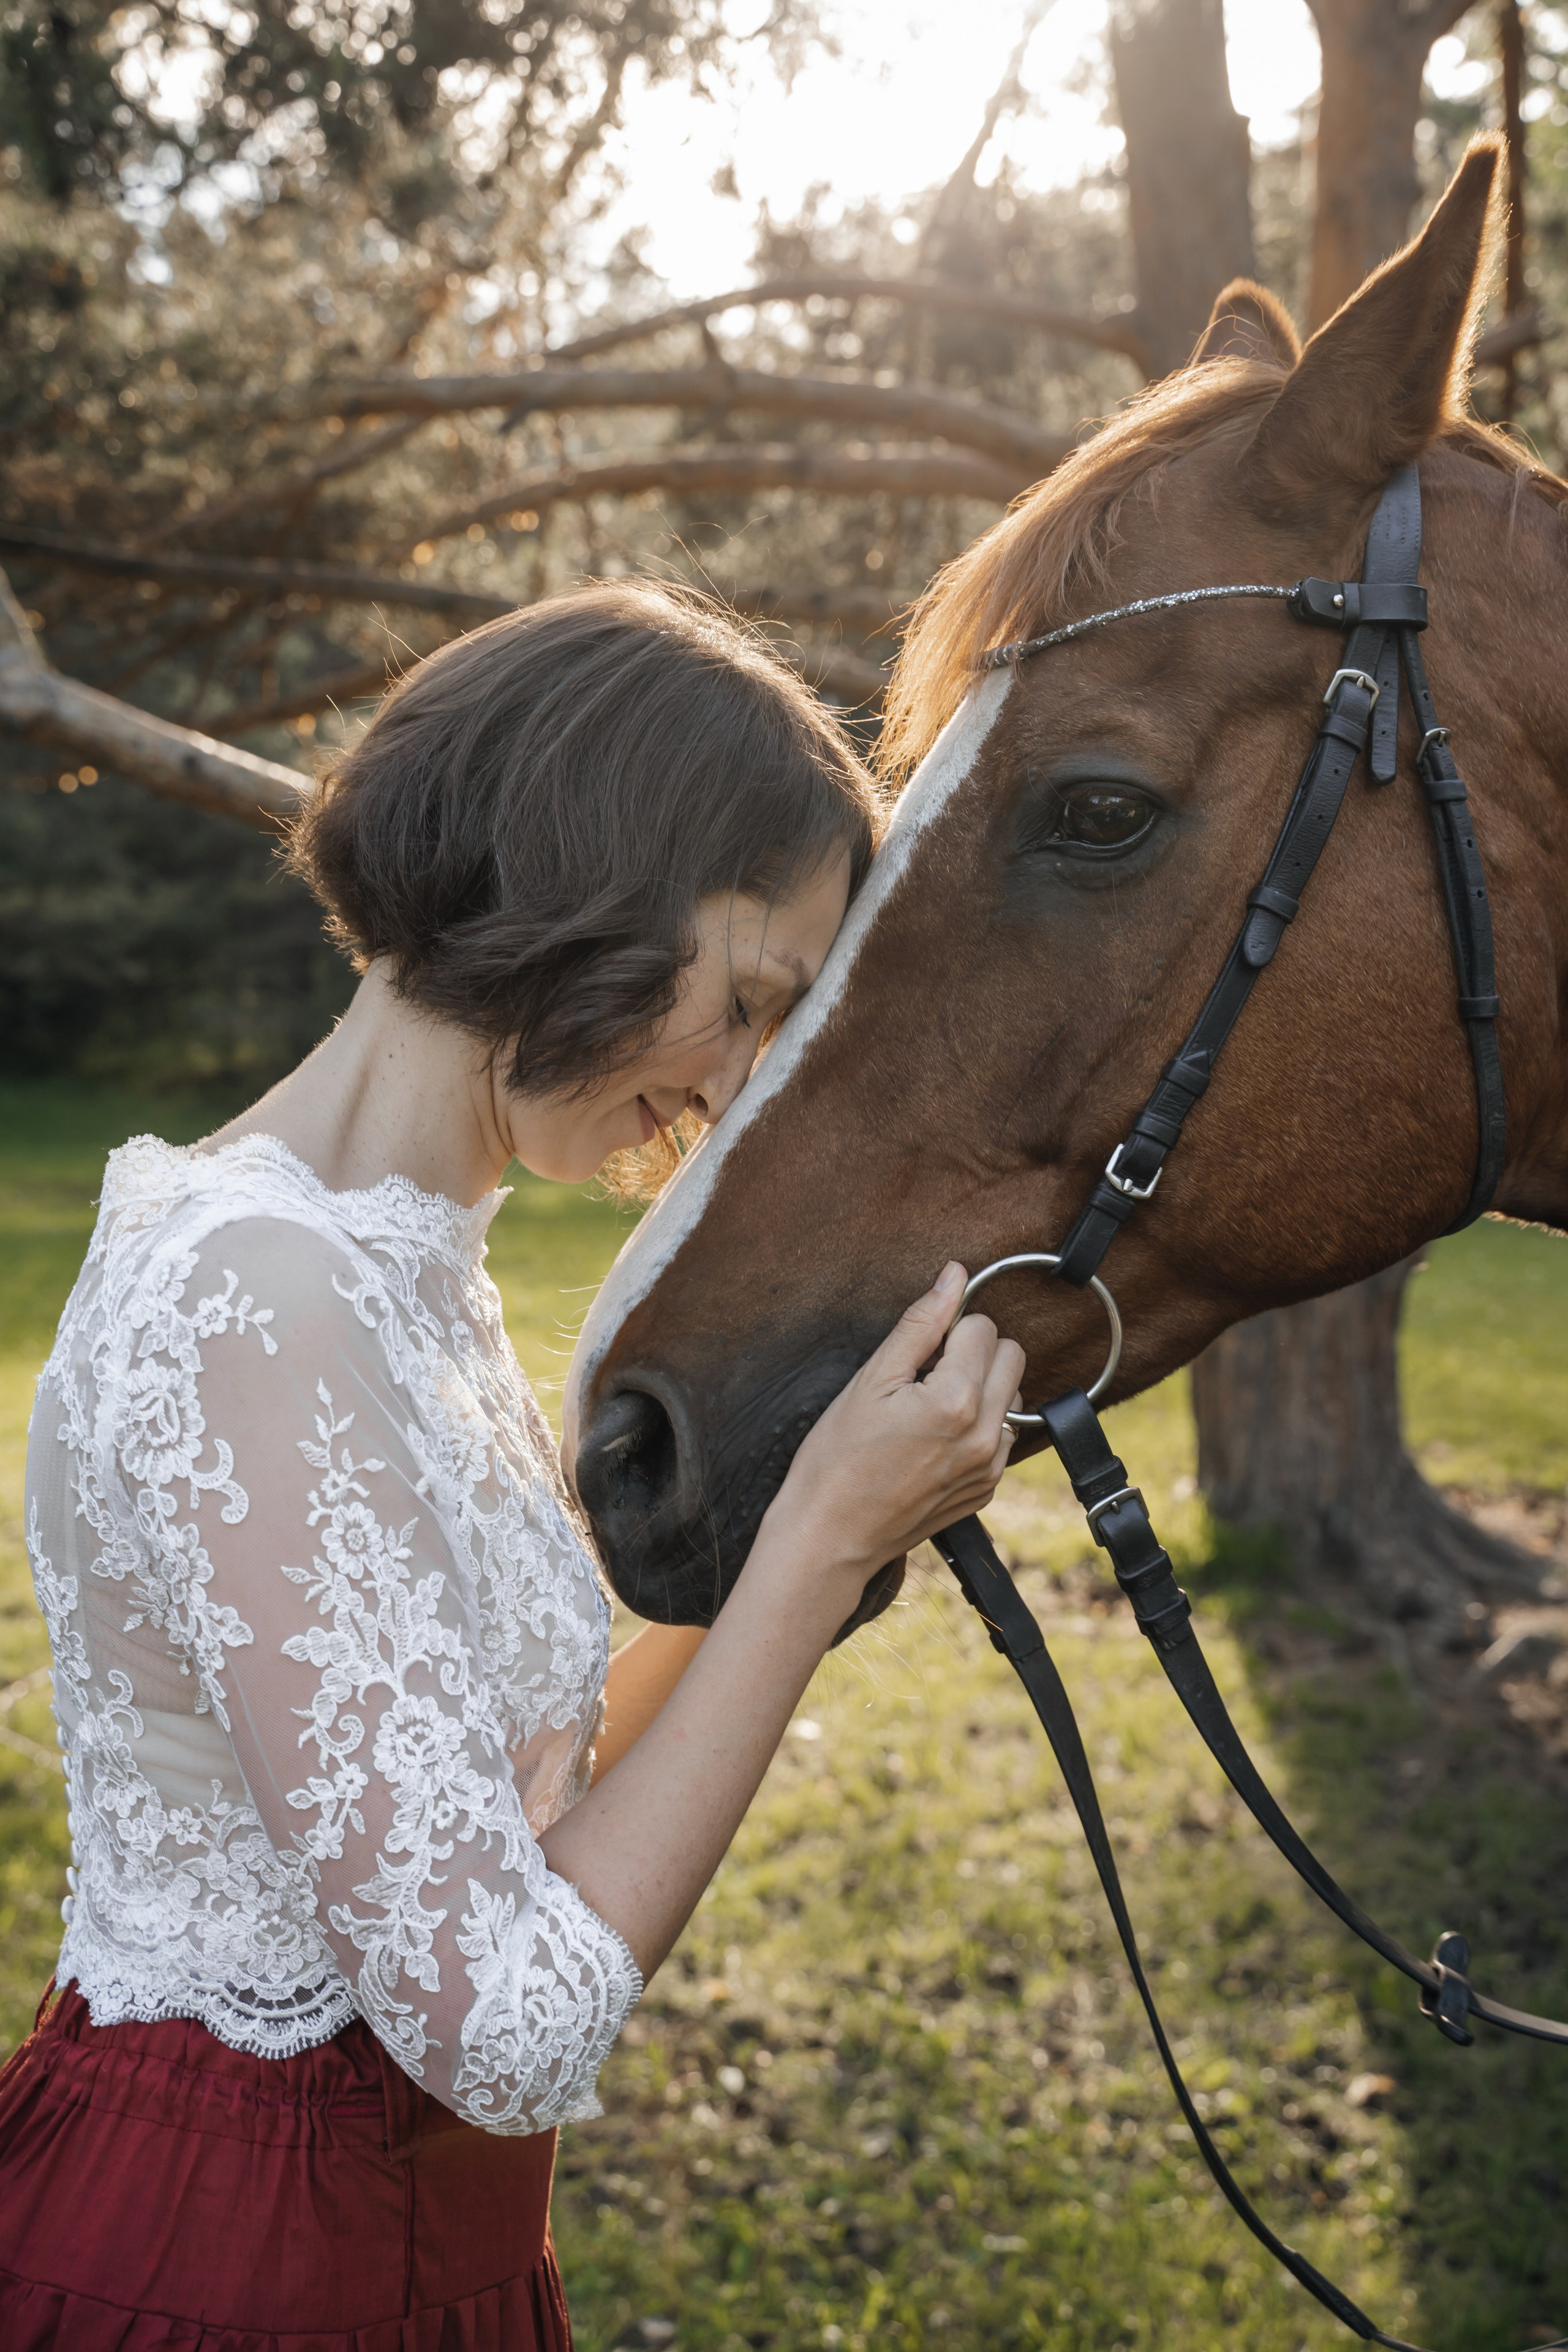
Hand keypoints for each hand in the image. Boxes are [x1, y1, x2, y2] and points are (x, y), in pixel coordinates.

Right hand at [760, 1262, 1025, 1591]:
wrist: (830, 1535)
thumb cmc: (836, 1458)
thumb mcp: (871, 1379)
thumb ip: (921, 1323)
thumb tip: (954, 1275)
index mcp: (955, 1400)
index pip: (982, 1326)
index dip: (947, 1330)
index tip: (917, 1354)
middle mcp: (984, 1434)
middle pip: (1010, 1355)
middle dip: (973, 1351)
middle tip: (924, 1375)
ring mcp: (990, 1466)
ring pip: (1012, 1394)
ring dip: (980, 1388)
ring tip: (926, 1410)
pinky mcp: (987, 1488)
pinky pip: (1001, 1434)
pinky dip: (977, 1425)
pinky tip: (934, 1440)